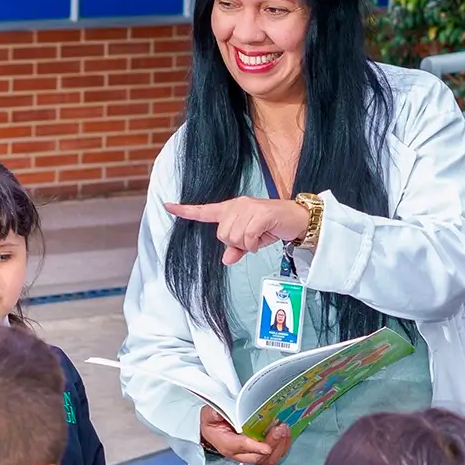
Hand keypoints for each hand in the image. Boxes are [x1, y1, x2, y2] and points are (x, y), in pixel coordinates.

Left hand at [166, 197, 307, 265]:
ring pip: (233, 237)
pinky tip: (263, 237)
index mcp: (231, 209)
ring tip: (259, 237)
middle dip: (236, 243)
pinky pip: (247, 238)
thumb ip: (236, 249)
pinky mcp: (260, 214)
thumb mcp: (252, 240)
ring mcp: (248, 208)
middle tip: (252, 240)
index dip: (185, 210)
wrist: (297, 219)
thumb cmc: (273, 227)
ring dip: (247, 244)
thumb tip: (226, 259)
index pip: (204, 210)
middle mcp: (237, 205)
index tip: (167, 206)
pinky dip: (254, 244)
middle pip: (221, 234)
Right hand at [200, 406, 291, 464]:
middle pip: (258, 457)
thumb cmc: (213, 424)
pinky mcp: (260, 453)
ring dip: (280, 446)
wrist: (214, 431)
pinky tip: (286, 434)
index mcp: (226, 444)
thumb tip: (218, 413)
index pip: (241, 448)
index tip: (266, 447)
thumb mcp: (208, 414)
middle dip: (272, 444)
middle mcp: (240, 454)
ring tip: (284, 429)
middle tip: (279, 429)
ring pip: (269, 459)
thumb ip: (213, 413)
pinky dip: (283, 446)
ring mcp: (251, 455)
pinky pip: (274, 455)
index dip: (255, 448)